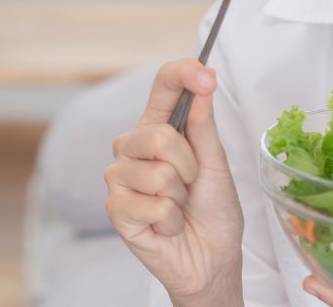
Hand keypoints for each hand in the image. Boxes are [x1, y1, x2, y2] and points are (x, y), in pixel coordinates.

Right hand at [104, 59, 244, 305]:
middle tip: (191, 185)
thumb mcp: (217, 164)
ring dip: (181, 197)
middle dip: (189, 165)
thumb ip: (204, 126)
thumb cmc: (213, 210)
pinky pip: (155, 205)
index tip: (206, 76)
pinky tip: (166, 226)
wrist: (211, 258)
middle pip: (158, 135)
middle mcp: (132, 147)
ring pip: (159, 174)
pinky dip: (172, 220)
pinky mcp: (116, 209)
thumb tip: (203, 84)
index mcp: (157, 127)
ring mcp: (120, 177)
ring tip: (178, 207)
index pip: (162, 86)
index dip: (183, 74)